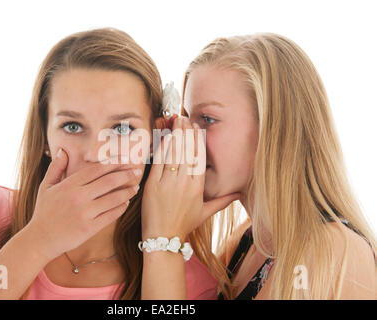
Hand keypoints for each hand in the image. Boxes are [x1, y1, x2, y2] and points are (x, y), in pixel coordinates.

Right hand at [27, 148, 141, 259]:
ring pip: (114, 198)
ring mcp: (86, 213)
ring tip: (135, 187)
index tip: (124, 159)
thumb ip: (56, 168)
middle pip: (109, 181)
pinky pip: (111, 215)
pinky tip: (126, 203)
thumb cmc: (43, 212)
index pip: (96, 170)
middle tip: (137, 170)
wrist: (40, 239)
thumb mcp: (45, 187)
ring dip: (127, 191)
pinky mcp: (90, 228)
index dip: (113, 163)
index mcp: (69, 185)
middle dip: (126, 175)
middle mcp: (79, 197)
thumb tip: (62, 150)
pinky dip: (121, 208)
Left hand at [141, 116, 240, 239]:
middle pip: (186, 152)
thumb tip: (239, 194)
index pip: (199, 158)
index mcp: (198, 188)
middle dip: (186, 133)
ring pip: (173, 154)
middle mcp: (184, 184)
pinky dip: (161, 149)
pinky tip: (164, 137)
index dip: (198, 141)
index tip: (197, 128)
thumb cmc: (184, 224)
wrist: (162, 237)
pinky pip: (158, 163)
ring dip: (175, 136)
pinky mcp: (152, 185)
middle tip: (185, 118)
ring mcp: (167, 184)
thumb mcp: (205, 213)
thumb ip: (223, 201)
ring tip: (176, 121)